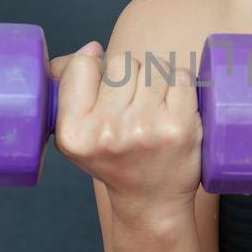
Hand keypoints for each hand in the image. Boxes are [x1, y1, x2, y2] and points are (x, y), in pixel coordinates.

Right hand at [48, 42, 202, 224]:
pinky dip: (181, 85)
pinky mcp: (179, 126)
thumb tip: (90, 49)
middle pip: (122, 63)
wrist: (151, 201)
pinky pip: (181, 77)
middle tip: (134, 104)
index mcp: (73, 131)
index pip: (82, 65)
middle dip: (131, 76)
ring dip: (157, 79)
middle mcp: (106, 131)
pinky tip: (174, 107)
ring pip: (153, 66)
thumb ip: (70, 89)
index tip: (106, 87)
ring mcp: (144, 128)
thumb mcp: (77, 134)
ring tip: (154, 106)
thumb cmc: (115, 159)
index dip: (96, 68)